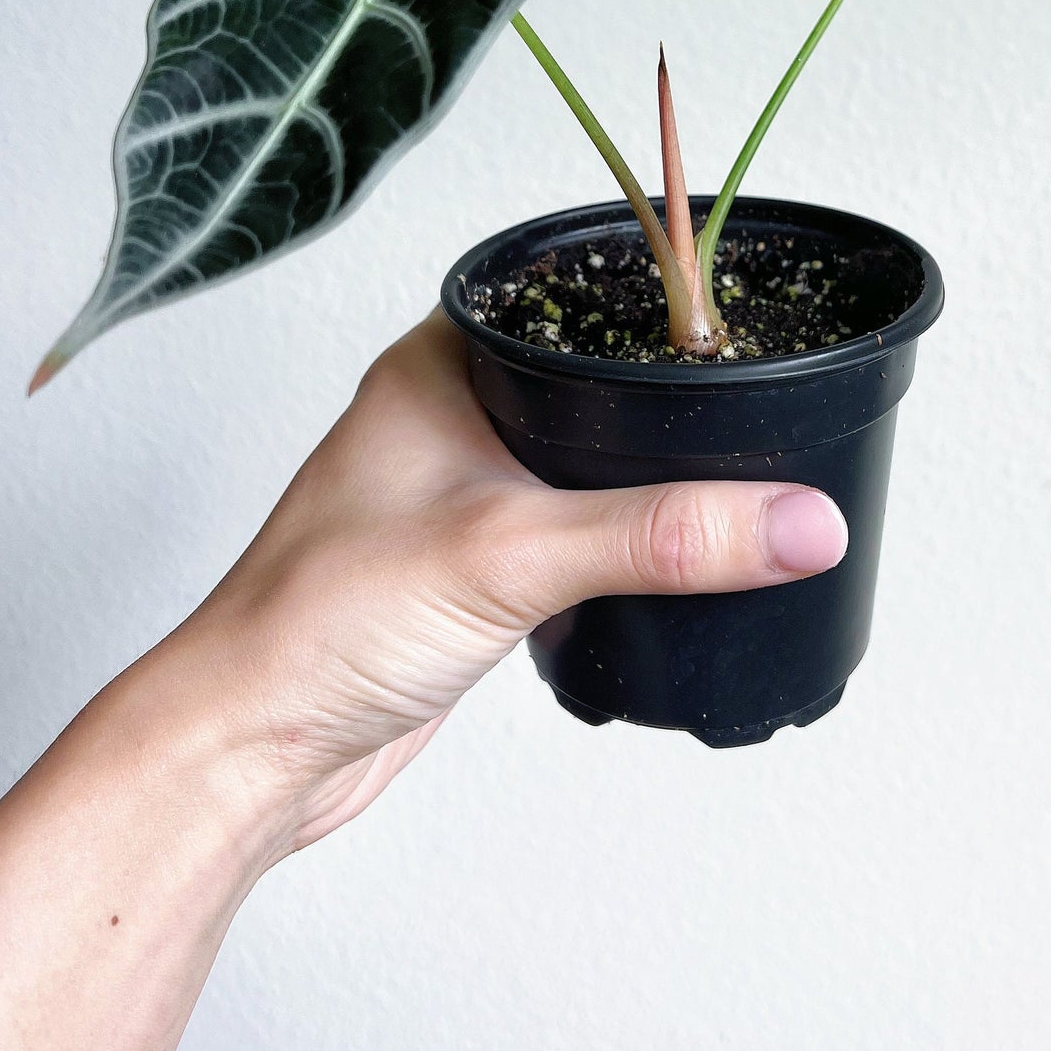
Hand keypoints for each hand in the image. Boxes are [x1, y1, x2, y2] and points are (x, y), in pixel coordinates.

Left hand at [173, 308, 847, 850]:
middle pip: (592, 385)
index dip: (660, 307)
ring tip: (730, 487)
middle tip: (763, 411)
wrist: (254, 750)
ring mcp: (459, 494)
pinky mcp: (471, 569)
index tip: (749, 323)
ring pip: (583, 463)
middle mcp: (446, 416)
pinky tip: (665, 563)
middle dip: (672, 406)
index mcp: (437, 364)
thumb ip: (663, 533)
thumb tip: (797, 520)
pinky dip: (622, 543)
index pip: (572, 301)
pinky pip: (571, 533)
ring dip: (647, 483)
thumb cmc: (316, 625)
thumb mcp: (512, 554)